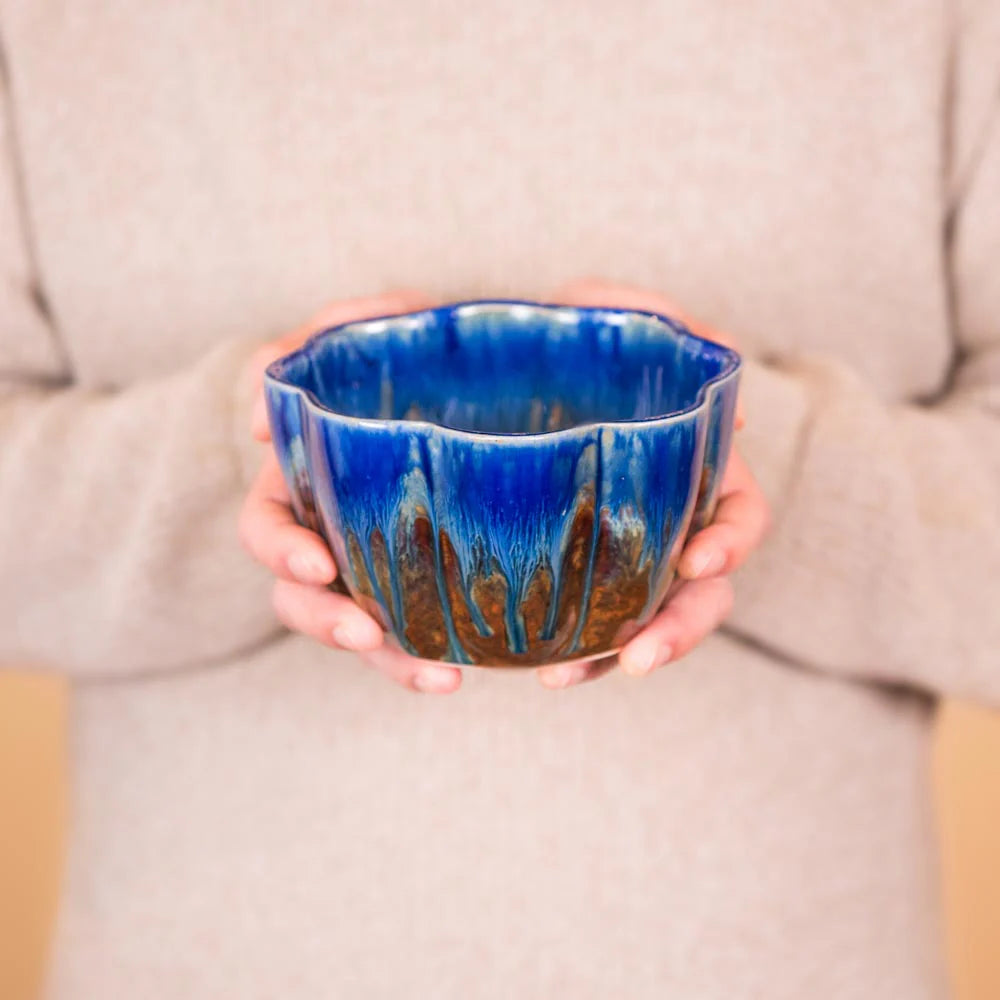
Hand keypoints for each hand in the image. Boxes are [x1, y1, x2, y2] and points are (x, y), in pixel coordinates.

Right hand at [239, 290, 465, 694]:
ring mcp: (377, 567)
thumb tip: (262, 420)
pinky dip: (436, 655)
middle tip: (366, 631)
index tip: (318, 564)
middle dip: (327, 622)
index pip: (265, 527)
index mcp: (303, 485)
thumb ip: (322, 338)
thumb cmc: (412, 352)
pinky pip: (423, 632)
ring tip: (441, 676)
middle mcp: (331, 536)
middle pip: (301, 599)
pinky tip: (466, 670)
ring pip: (363, 631)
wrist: (487, 380)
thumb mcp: (374, 326)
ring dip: (389, 659)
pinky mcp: (427, 585)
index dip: (280, 550)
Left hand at [533, 279, 768, 688]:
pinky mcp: (577, 575)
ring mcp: (629, 558)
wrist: (513, 365)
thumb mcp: (626, 314)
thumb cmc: (583, 340)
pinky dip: (567, 649)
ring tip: (563, 677)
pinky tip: (533, 663)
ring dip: (613, 658)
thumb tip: (737, 408)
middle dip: (677, 632)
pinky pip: (583, 625)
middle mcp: (675, 526)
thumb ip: (676, 331)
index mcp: (702, 475)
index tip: (696, 559)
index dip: (732, 543)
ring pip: (644, 624)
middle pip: (702, 595)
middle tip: (639, 659)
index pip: (743, 518)